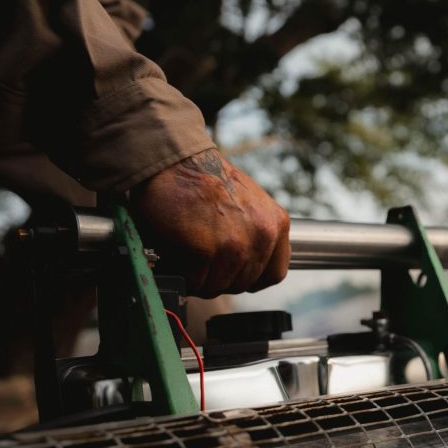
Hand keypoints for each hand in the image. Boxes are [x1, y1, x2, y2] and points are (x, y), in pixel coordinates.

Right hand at [129, 149, 289, 296]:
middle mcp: (262, 235)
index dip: (251, 278)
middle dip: (220, 276)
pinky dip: (182, 274)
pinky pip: (194, 282)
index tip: (234, 272)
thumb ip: (258, 233)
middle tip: (203, 259)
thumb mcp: (250, 203)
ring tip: (189, 254)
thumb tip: (251, 267)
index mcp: (276, 223)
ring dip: (199, 278)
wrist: (172, 160)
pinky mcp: (206, 250)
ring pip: (217, 287)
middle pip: (243, 284)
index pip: (274, 274)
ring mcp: (235, 244)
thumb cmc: (204, 180)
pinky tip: (179, 253)